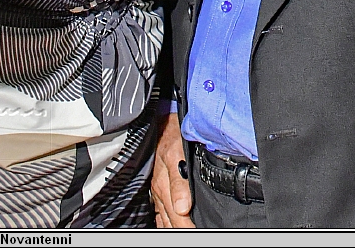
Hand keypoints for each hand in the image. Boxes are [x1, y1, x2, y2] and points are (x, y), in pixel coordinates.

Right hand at [150, 111, 193, 227]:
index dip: (187, 225)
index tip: (197, 231)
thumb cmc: (172, 133)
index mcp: (164, 183)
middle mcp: (159, 188)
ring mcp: (157, 187)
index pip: (177, 214)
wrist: (163, 119)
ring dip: (174, 225)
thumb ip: (180, 182)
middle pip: (171, 218)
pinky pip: (159, 209)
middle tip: (195, 233)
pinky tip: (170, 224)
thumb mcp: (177, 153)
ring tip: (186, 230)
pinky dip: (165, 220)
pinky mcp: (158, 184)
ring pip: (165, 215)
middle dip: (182, 227)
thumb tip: (182, 208)